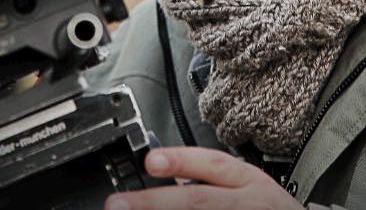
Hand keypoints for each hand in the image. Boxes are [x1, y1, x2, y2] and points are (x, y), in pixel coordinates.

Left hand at [103, 146, 303, 209]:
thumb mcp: (248, 188)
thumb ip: (210, 182)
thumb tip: (168, 183)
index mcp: (249, 180)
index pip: (212, 164)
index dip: (181, 160)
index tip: (149, 161)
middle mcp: (248, 203)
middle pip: (199, 200)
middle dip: (155, 203)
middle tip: (117, 205)